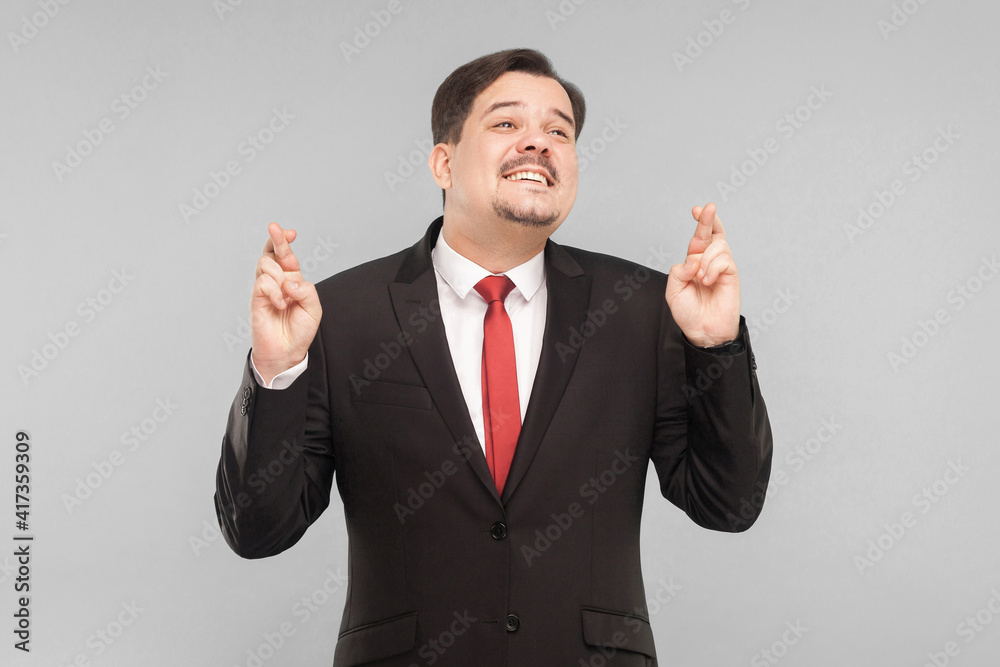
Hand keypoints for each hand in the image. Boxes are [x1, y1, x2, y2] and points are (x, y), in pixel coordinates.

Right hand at [250, 223, 321, 383]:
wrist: (287, 352)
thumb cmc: (299, 330)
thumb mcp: (314, 308)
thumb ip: (307, 290)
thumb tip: (290, 281)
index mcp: (292, 280)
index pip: (286, 256)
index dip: (285, 241)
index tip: (291, 232)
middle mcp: (277, 282)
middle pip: (271, 253)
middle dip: (275, 239)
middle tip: (275, 228)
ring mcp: (265, 289)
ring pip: (266, 264)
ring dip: (279, 275)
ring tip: (286, 295)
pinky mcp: (256, 299)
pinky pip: (262, 282)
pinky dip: (275, 291)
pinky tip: (280, 304)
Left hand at [664, 203, 740, 346]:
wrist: (703, 330)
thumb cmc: (688, 312)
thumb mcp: (673, 291)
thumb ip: (678, 271)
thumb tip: (693, 260)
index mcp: (694, 262)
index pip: (698, 237)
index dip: (700, 222)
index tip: (696, 209)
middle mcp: (708, 261)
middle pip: (713, 233)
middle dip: (709, 219)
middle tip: (709, 207)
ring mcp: (722, 267)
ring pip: (717, 246)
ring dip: (706, 260)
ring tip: (701, 279)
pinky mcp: (732, 274)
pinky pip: (724, 260)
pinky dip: (713, 268)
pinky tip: (708, 281)